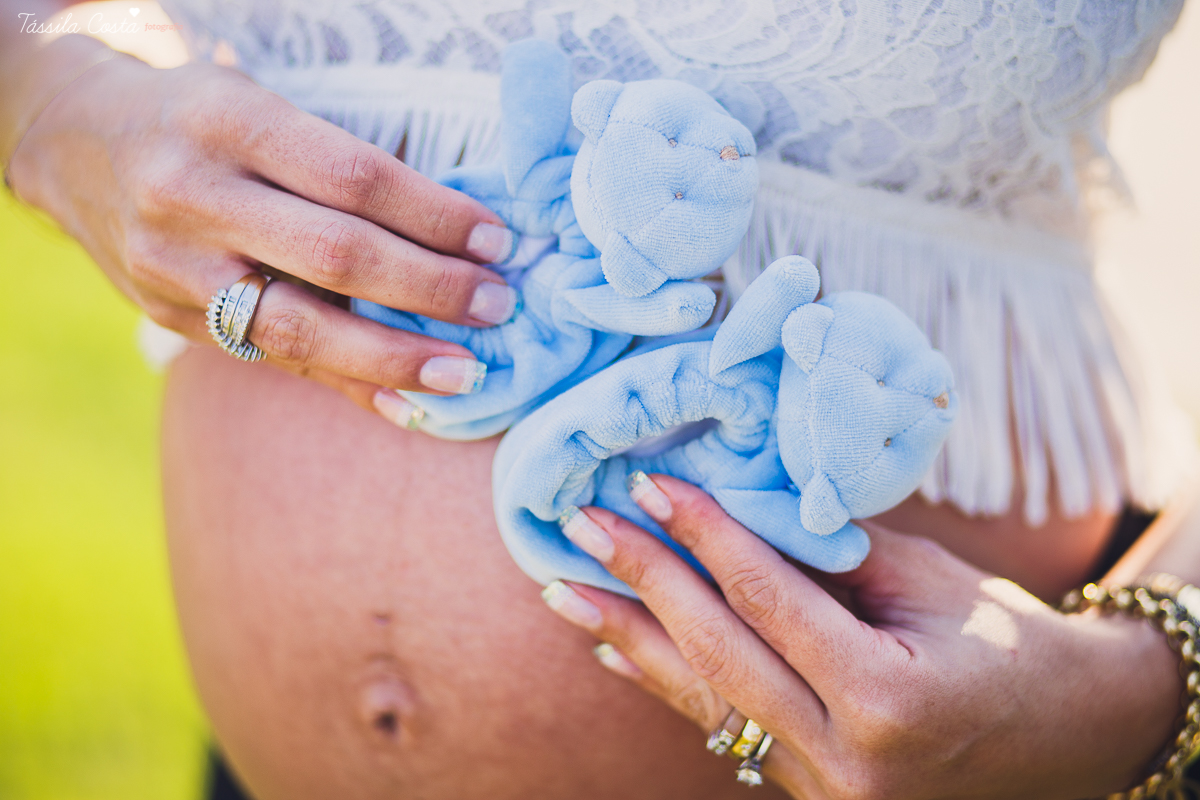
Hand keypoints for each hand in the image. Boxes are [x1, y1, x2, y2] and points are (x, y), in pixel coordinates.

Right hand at [6, 42, 517, 415]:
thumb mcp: (261, 106)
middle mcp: (193, 193)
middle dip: (430, 289)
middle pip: (336, 255)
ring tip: (467, 371)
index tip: (498, 241)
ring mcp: (174, 265)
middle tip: (498, 304)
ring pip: (302, 326)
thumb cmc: (200, 119)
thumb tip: (459, 238)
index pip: (355, 177)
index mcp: (228, 121)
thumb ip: (340, 168)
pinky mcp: (169, 317)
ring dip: (396, 358)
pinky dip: (349, 386)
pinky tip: (408, 405)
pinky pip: (275, 361)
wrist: (74, 141)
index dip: (435, 216)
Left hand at [541, 475, 1182, 798]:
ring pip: (704, 701)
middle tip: (582, 523)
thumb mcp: (930, 583)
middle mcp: (844, 759)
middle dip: (644, 579)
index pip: (768, 601)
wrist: (1073, 737)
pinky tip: (616, 647)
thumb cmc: (1011, 645)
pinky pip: (721, 730)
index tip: (651, 483)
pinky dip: (667, 684)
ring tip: (563, 589)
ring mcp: (821, 789)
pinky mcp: (808, 792)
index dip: (705, 535)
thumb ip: (832, 553)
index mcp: (886, 699)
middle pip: (718, 654)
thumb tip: (740, 505)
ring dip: (629, 638)